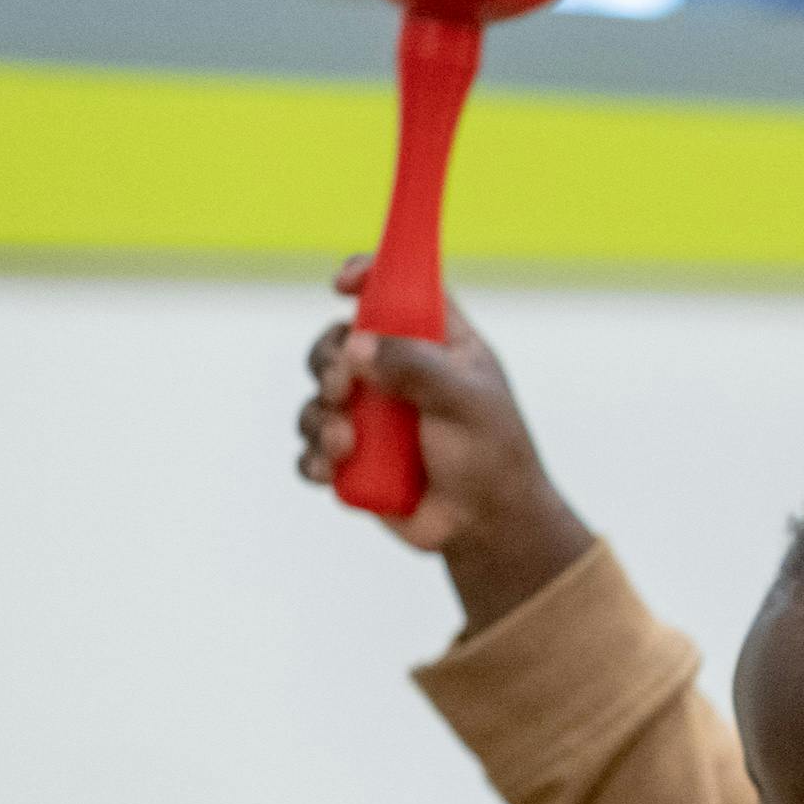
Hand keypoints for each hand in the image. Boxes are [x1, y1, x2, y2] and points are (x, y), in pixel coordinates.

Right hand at [295, 269, 596, 621]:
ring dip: (321, 418)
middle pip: (339, 341)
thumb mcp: (466, 404)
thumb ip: (417, 367)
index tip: (340, 284)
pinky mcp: (354, 457)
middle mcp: (399, 372)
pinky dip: (313, 458)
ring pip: (316, 396)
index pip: (398, 291)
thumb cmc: (492, 458)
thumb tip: (357, 345)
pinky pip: (311, 448)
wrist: (488, 528)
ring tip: (348, 446)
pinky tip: (330, 470)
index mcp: (438, 344)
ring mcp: (372, 415)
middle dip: (328, 362)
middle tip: (343, 389)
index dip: (366, 274)